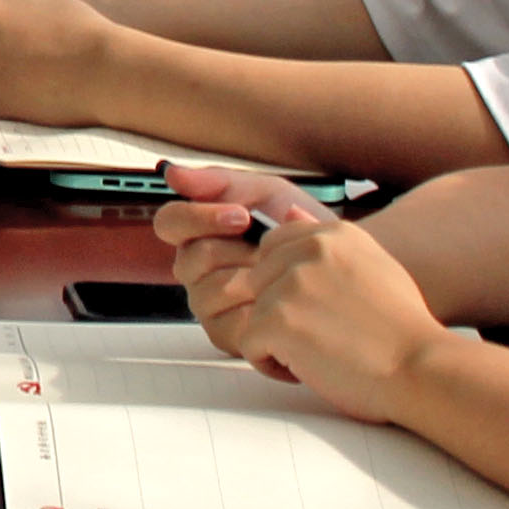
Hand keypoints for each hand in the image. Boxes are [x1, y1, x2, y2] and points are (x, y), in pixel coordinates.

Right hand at [156, 166, 335, 363]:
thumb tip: (173, 173)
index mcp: (198, 233)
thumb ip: (219, 182)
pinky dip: (261, 309)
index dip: (200, 217)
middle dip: (236, 251)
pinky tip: (280, 298)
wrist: (338, 262)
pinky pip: (229, 323)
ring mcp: (209, 304)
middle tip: (268, 249)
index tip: (241, 215)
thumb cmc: (299, 229)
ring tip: (279, 273)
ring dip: (251, 279)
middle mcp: (197, 270)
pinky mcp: (228, 335)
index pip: (170, 222)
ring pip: (209, 293)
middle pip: (189, 261)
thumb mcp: (266, 193)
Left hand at [170, 213, 443, 404]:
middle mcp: (310, 249)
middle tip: (323, 336)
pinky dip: (271, 364)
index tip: (317, 310)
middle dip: (278, 312)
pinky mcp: (276, 319)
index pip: (274, 245)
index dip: (283, 284)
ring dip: (277, 341)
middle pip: (256, 280)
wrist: (420, 369)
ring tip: (322, 353)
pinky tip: (310, 369)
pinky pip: (248, 344)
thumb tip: (290, 212)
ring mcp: (291, 283)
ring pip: (251, 313)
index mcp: (334, 233)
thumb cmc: (401, 329)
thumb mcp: (373, 266)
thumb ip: (329, 241)